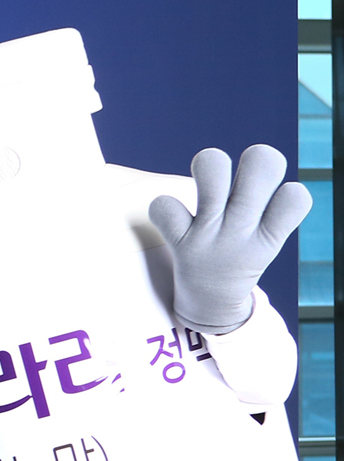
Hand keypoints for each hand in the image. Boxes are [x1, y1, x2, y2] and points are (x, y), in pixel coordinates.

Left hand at [150, 144, 310, 334]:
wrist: (209, 305)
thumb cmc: (240, 255)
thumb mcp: (267, 237)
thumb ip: (267, 202)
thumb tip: (259, 159)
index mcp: (270, 233)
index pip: (297, 194)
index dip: (286, 186)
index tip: (271, 198)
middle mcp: (242, 229)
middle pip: (263, 160)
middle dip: (258, 155)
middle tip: (242, 181)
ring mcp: (209, 235)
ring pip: (213, 165)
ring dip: (210, 163)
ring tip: (209, 184)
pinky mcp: (178, 242)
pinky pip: (164, 205)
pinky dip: (163, 207)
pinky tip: (173, 219)